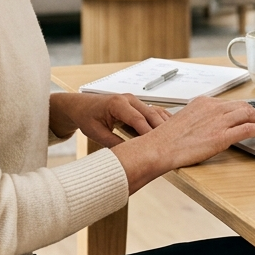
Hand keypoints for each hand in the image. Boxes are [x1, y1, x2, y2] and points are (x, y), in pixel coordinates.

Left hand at [49, 92, 170, 146]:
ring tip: (173, 140)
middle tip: (170, 145)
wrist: (81, 106)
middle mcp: (128, 99)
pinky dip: (161, 121)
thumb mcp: (96, 132)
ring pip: (155, 112)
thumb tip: (128, 155)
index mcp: (117, 103)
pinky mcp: (137, 105)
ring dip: (164, 125)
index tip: (156, 147)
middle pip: (151, 114)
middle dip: (161, 130)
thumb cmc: (86, 116)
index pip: (138, 119)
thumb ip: (113, 143)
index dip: (149, 133)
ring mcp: (134, 100)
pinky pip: (153, 111)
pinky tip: (169, 132)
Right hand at [111, 97, 254, 192]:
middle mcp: (212, 108)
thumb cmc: (166, 139)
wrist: (159, 148)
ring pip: (248, 114)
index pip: (229, 103)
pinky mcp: (222, 135)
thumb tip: (207, 127)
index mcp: (203, 103)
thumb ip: (199, 120)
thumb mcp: (183, 121)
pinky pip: (249, 128)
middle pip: (242, 106)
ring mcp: (218, 121)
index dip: (243, 108)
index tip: (249, 112)